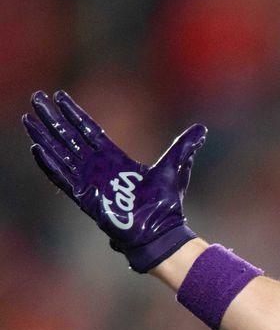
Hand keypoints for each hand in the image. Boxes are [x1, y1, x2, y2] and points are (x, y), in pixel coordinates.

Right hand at [23, 90, 207, 271]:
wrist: (161, 232)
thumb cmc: (167, 205)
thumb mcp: (176, 168)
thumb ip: (184, 147)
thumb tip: (201, 129)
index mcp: (115, 159)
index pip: (89, 131)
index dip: (74, 114)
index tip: (59, 97)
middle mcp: (99, 168)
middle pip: (70, 137)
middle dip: (53, 118)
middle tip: (36, 99)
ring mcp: (90, 182)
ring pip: (61, 154)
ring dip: (44, 136)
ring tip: (27, 119)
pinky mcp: (86, 198)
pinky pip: (63, 179)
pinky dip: (50, 165)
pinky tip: (37, 149)